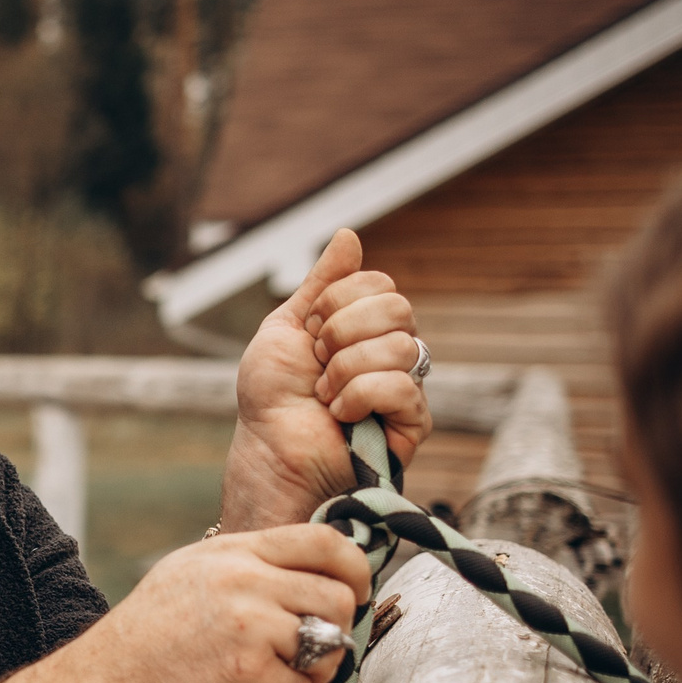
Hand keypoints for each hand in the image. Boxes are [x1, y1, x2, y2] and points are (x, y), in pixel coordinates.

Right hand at [79, 525, 370, 682]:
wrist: (111, 678)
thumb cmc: (152, 629)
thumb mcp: (192, 570)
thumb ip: (250, 564)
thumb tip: (312, 569)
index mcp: (234, 553)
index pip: (323, 541)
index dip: (354, 566)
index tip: (355, 589)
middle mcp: (245, 583)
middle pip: (337, 596)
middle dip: (341, 624)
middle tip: (321, 642)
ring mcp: (250, 629)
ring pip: (330, 643)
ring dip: (320, 664)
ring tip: (288, 670)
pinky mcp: (251, 675)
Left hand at [222, 228, 431, 530]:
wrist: (268, 447)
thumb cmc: (272, 395)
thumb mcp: (288, 327)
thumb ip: (321, 284)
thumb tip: (349, 234)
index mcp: (365, 325)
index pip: (379, 284)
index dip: (334, 304)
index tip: (308, 335)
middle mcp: (392, 350)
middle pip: (398, 308)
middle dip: (340, 332)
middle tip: (317, 362)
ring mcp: (406, 385)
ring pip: (401, 346)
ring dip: (344, 370)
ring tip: (324, 395)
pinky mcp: (413, 421)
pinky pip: (401, 385)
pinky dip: (359, 397)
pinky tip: (341, 414)